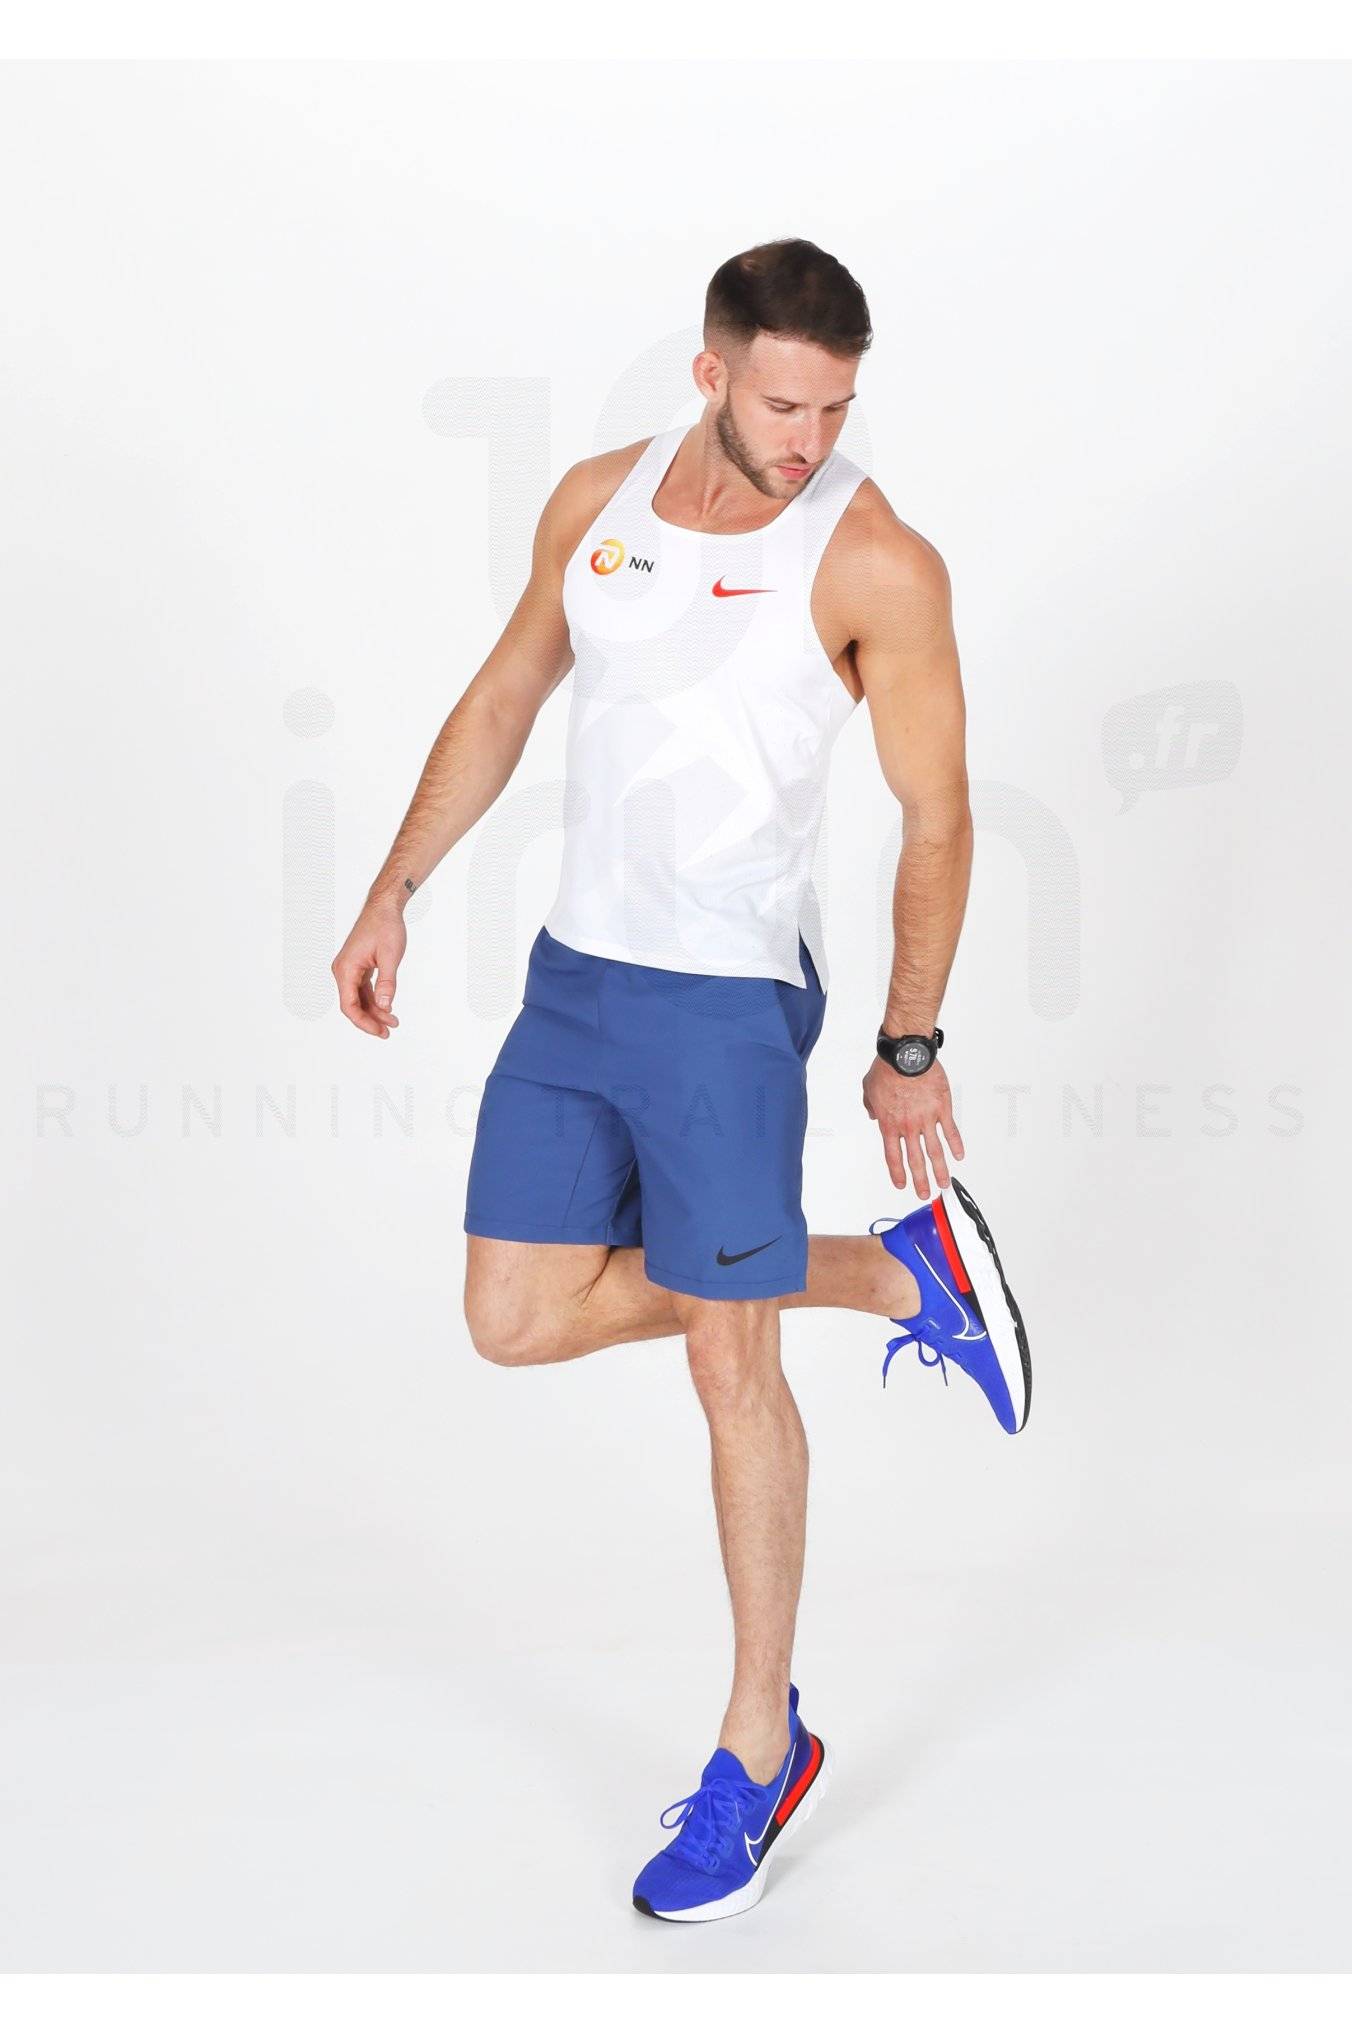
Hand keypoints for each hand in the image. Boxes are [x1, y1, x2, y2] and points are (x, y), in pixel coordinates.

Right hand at [332, 905, 407, 1038]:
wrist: (383, 907)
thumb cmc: (385, 927)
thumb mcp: (390, 956)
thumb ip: (387, 983)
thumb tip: (385, 1007)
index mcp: (346, 969)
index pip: (349, 1005)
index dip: (364, 1022)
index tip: (380, 1031)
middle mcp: (343, 971)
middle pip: (352, 1005)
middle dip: (370, 1020)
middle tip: (388, 1032)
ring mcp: (349, 969)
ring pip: (358, 998)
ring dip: (374, 1011)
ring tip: (393, 1022)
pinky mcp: (357, 967)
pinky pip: (362, 989)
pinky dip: (374, 1000)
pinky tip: (387, 1009)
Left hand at [862, 1054, 963, 1199]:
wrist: (906, 1056)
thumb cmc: (887, 1070)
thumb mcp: (868, 1089)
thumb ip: (871, 1106)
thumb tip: (872, 1114)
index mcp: (890, 1124)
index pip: (893, 1157)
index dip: (898, 1173)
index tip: (902, 1184)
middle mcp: (908, 1127)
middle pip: (915, 1160)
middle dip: (920, 1180)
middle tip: (924, 1194)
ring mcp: (927, 1119)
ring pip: (935, 1151)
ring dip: (940, 1170)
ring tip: (944, 1183)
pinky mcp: (942, 1108)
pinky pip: (951, 1131)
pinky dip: (956, 1144)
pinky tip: (959, 1156)